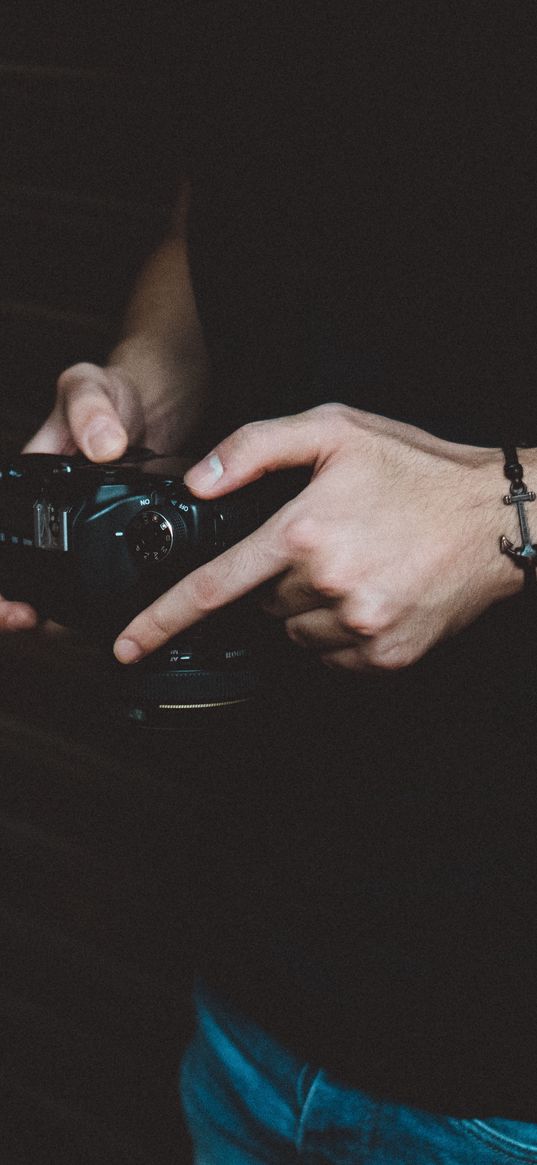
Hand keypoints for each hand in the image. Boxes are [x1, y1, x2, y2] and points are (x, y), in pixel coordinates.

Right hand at [0, 359, 188, 631]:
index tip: (10, 600)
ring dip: (33, 617)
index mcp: (21, 481)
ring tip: (53, 629)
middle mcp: (33, 512)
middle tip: (26, 620)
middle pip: (6, 575)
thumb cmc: (106, 396)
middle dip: (3, 607)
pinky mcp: (90, 547)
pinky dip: (71, 610)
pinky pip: (71, 588)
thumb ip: (90, 411)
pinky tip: (89, 620)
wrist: (144, 406)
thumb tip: (103, 448)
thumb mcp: (91, 388)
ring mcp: (60, 533)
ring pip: (33, 589)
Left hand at [113, 404, 521, 671]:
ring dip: (310, 606)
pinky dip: (341, 630)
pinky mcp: (386, 655)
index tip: (128, 646)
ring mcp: (359, 628)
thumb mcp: (334, 430)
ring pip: (296, 633)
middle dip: (278, 578)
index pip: (213, 586)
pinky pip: (334, 655)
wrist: (495, 518)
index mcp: (304, 532)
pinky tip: (372, 591)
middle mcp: (328, 587)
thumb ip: (256, 447)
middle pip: (262, 604)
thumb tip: (199, 482)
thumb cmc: (417, 469)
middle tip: (326, 542)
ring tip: (357, 563)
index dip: (162, 619)